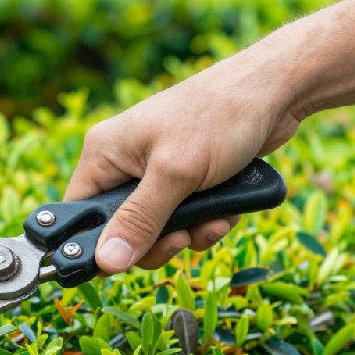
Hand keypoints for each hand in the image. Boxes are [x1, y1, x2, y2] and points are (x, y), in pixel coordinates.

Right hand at [68, 56, 300, 273]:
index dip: (96, 243)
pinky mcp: (185, 179)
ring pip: (157, 229)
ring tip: (215, 219)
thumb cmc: (219, 117)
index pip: (78, 213)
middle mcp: (124, 163)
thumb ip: (140, 221)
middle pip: (121, 230)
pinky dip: (206, 222)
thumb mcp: (175, 174)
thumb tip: (106, 262)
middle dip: (157, 241)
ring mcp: (155, 172)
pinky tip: (227, 211)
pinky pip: (184, 218)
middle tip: (182, 237)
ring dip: (189, 233)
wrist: (275, 91)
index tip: (126, 260)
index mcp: (104, 154)